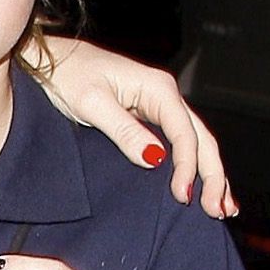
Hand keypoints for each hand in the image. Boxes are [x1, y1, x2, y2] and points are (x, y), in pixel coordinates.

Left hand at [35, 38, 235, 217]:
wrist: (48, 59)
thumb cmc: (66, 74)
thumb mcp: (91, 104)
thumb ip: (124, 131)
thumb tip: (155, 159)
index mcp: (157, 88)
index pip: (185, 134)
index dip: (188, 167)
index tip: (183, 195)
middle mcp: (164, 94)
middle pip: (200, 139)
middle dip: (213, 176)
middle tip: (217, 210)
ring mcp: (157, 104)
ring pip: (195, 142)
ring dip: (209, 173)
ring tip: (221, 207)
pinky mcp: (146, 114)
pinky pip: (178, 142)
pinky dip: (192, 164)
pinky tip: (199, 184)